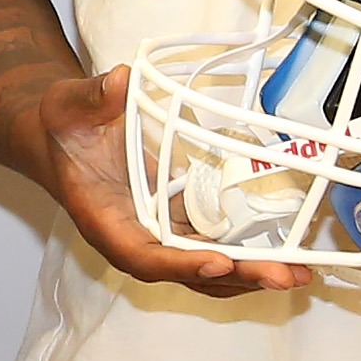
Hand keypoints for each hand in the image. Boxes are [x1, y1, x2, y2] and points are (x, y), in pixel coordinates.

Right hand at [43, 67, 310, 298]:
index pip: (142, 254)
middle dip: (236, 276)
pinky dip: (246, 254)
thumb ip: (91, 96)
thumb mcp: (68, 105)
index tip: (219, 262)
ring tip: (298, 276)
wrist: (62, 139)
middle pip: (186, 271)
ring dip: (250, 274)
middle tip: (284, 277)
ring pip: (205, 267)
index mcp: (104, 221)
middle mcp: (134, 238)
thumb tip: (121, 83)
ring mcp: (157, 234)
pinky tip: (284, 255)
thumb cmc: (63, 128)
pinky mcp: (175, 223)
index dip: (181, 262)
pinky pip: (212, 247)